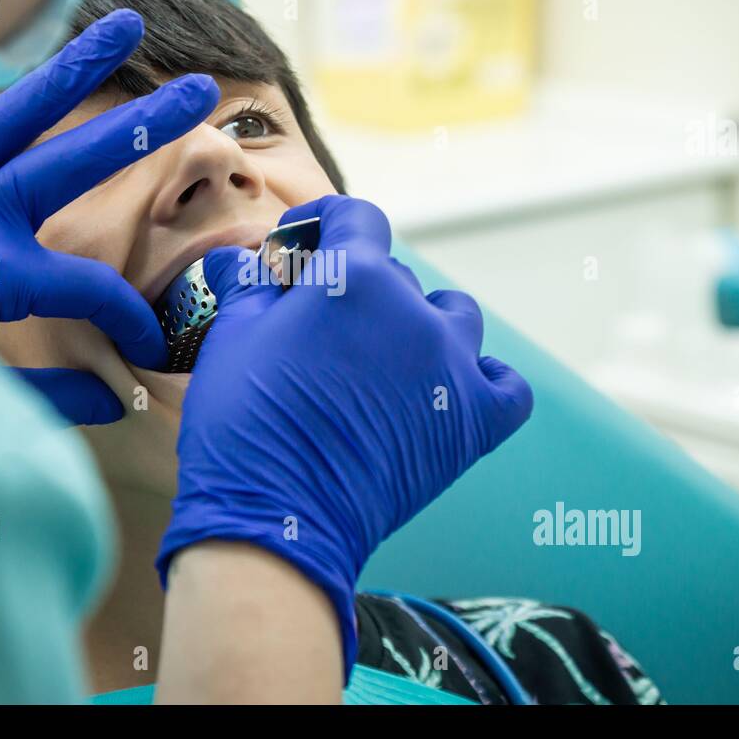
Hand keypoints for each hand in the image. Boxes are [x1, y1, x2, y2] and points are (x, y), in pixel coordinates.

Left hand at [0, 9, 219, 424]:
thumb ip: (49, 397)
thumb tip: (115, 402)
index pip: (92, 288)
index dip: (129, 320)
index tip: (145, 348)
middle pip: (77, 159)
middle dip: (144, 125)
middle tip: (200, 91)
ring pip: (19, 110)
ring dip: (75, 65)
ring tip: (126, 23)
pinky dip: (5, 114)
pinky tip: (35, 94)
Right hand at [156, 195, 532, 675]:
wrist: (278, 521)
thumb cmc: (245, 425)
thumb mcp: (232, 339)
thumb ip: (249, 288)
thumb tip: (238, 261)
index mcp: (354, 277)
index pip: (355, 217)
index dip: (324, 222)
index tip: (299, 245)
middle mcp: (413, 311)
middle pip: (394, 274)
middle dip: (354, 287)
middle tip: (314, 325)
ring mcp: (451, 367)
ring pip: (453, 317)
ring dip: (420, 323)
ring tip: (383, 355)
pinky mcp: (473, 422)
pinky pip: (506, 385)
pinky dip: (483, 380)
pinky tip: (450, 388)